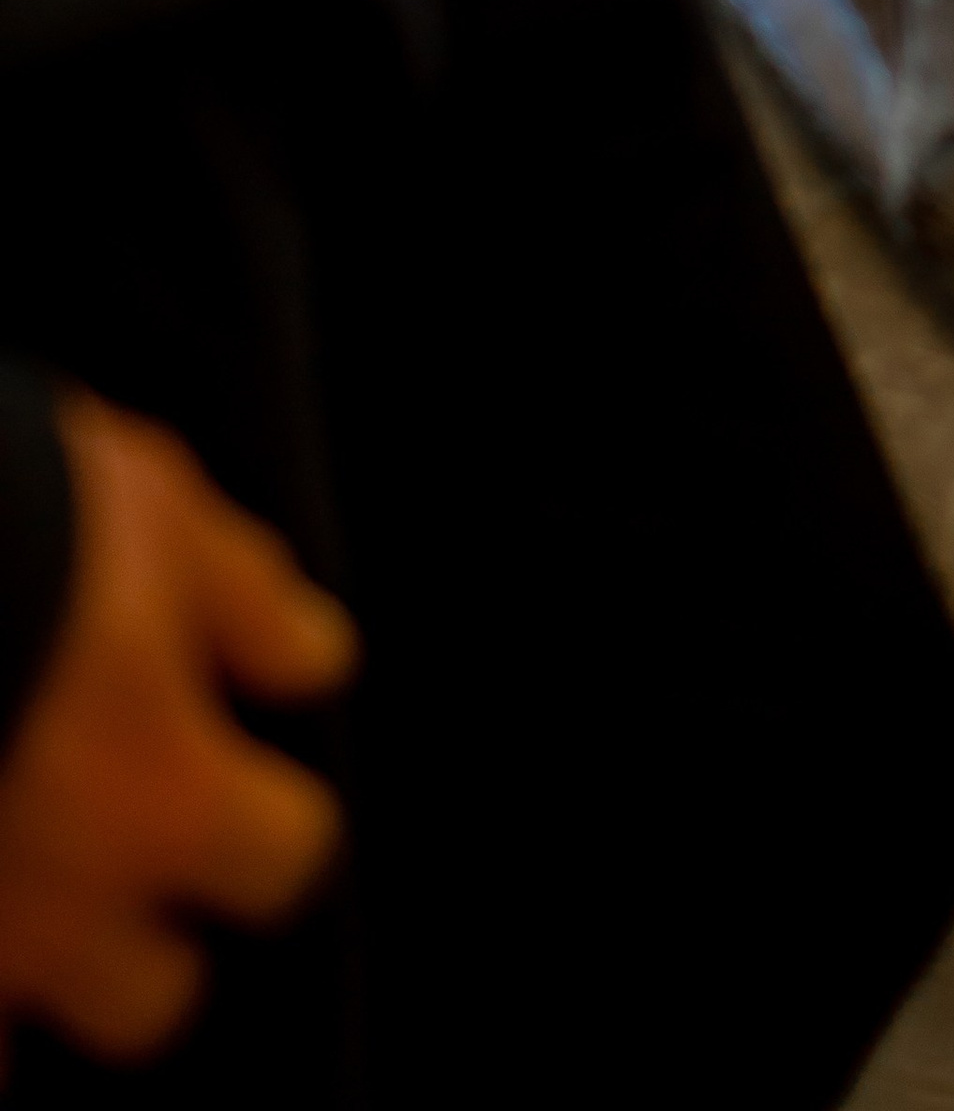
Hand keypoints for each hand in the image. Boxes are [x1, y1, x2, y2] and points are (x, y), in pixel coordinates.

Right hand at [0, 398, 354, 1067]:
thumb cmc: (17, 514)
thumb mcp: (152, 510)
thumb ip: (242, 596)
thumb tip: (313, 658)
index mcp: (160, 800)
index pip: (285, 860)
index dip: (273, 818)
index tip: (249, 781)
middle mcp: (57, 908)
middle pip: (151, 998)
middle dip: (143, 940)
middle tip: (111, 852)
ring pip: (7, 1054)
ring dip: (18, 980)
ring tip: (12, 879)